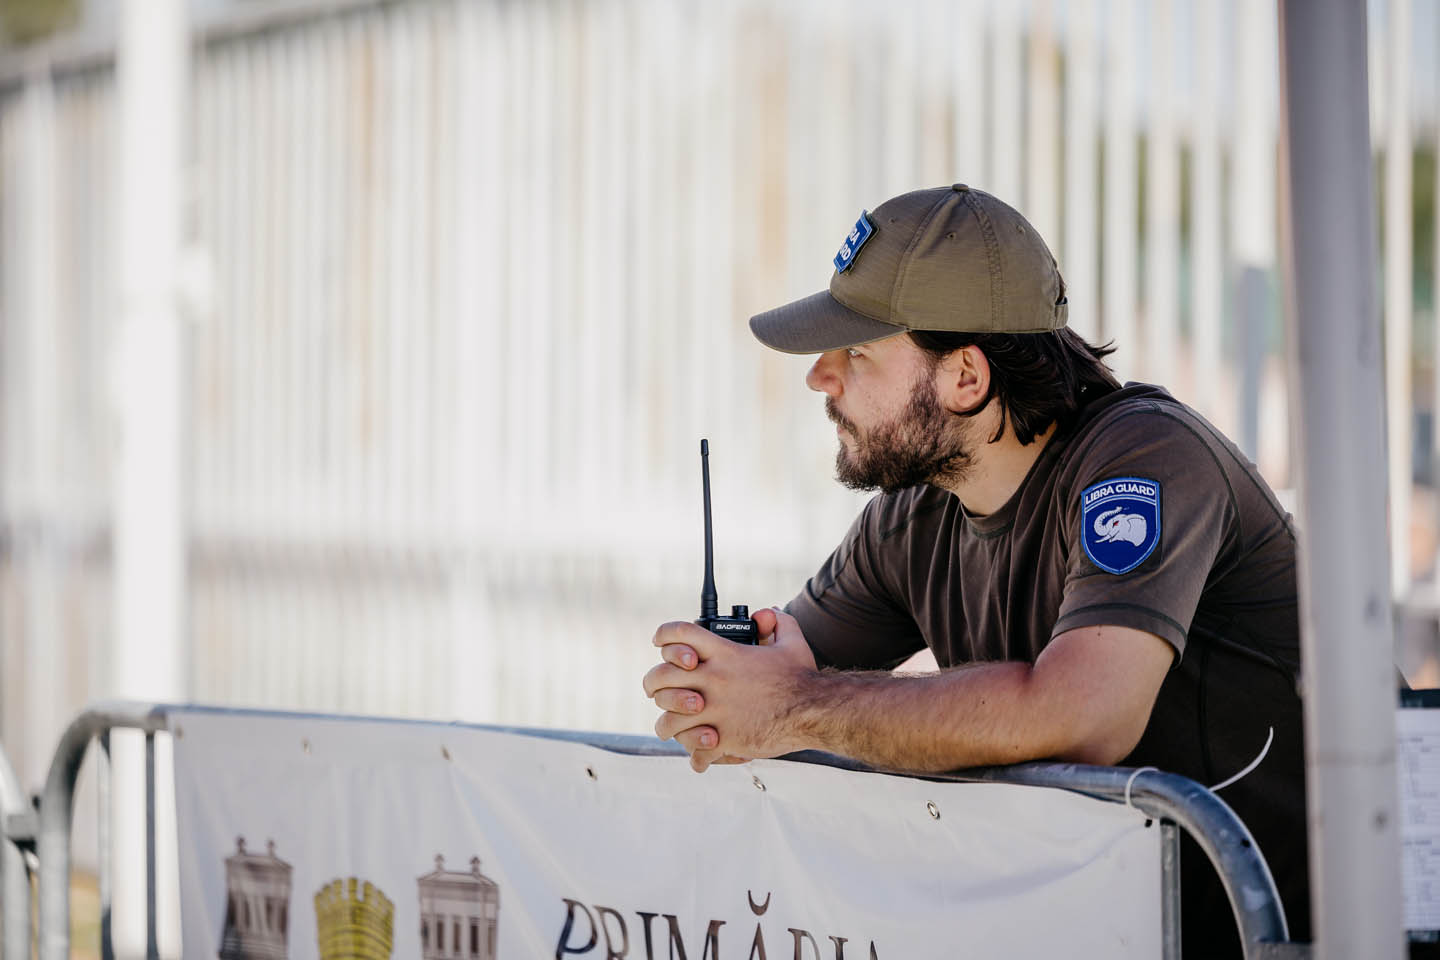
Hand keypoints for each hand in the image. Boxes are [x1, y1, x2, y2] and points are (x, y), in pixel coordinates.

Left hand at [642, 608, 817, 771]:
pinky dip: (696, 756)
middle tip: (656, 691)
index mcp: (725, 653)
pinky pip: (695, 750)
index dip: (664, 635)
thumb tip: (765, 614)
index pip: (679, 634)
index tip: (659, 642)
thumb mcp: (791, 641)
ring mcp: (715, 711)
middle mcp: (713, 679)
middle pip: (661, 677)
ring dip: (668, 724)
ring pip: (668, 720)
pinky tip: (701, 755)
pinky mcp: (723, 738)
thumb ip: (777, 622)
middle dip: (653, 685)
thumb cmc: (802, 679)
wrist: (814, 711)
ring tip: (674, 728)